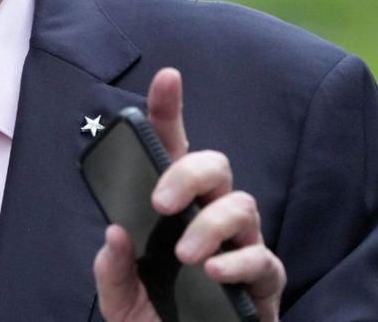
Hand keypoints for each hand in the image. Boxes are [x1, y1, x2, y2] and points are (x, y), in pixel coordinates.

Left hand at [93, 68, 285, 321]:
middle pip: (215, 166)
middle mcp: (210, 219)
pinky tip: (215, 272)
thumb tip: (116, 234)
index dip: (169, 110)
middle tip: (160, 203)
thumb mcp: (120, 300)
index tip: (166, 77)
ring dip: (212, 224)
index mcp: (172, 211)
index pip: (172, 150)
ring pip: (243, 205)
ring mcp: (240, 247)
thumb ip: (113, 270)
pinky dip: (239, 262)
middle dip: (188, 173)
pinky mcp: (264, 283)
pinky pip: (264, 259)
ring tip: (186, 254)